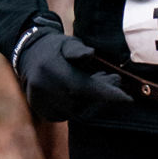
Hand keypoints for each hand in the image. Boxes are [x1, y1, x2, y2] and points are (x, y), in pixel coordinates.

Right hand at [15, 29, 133, 122]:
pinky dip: (81, 106)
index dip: (108, 94)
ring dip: (94, 101)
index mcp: (55, 73)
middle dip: (104, 95)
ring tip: (99, 81)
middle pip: (86, 103)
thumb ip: (78, 51)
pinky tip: (85, 93)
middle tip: (115, 79)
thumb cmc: (54, 48)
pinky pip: (70, 115)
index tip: (128, 99)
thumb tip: (90, 54)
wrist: (28, 55)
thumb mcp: (67, 43)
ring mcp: (44, 104)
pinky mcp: (45, 112)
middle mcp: (48, 91)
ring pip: (79, 111)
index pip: (87, 88)